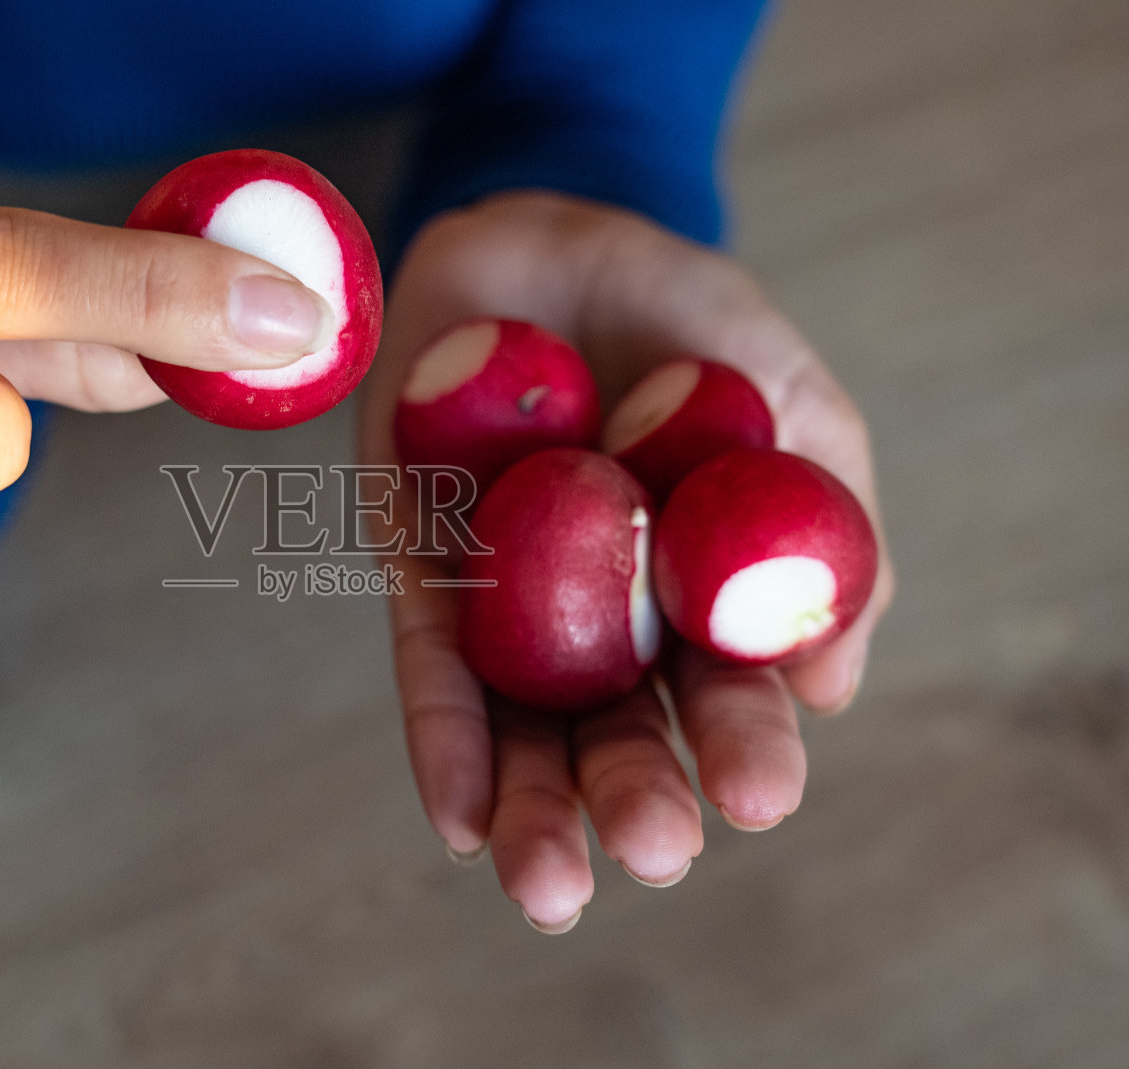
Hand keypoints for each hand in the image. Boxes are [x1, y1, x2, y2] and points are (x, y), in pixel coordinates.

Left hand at [359, 192, 894, 930]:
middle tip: (656, 853)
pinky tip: (459, 820)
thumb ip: (827, 534)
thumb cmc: (687, 326)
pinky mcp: (424, 566)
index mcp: (702, 599)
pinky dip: (444, 738)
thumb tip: (828, 689)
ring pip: (523, 723)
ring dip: (534, 807)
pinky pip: (430, 661)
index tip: (760, 795)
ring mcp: (511, 600)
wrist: (558, 235)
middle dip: (634, 796)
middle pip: (616, 732)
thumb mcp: (790, 406)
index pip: (723, 694)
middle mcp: (605, 620)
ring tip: (550, 890)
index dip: (739, 746)